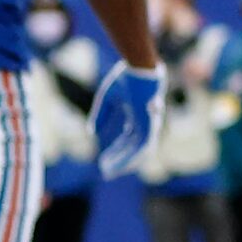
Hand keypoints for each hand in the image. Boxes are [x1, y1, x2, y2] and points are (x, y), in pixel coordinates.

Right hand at [92, 62, 163, 178]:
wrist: (140, 69)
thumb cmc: (125, 79)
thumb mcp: (107, 98)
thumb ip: (100, 115)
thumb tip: (91, 132)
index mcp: (135, 118)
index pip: (126, 141)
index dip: (114, 152)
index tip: (103, 163)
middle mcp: (143, 125)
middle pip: (132, 149)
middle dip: (118, 161)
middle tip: (106, 172)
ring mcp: (148, 126)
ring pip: (138, 152)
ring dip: (125, 163)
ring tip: (111, 171)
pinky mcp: (149, 126)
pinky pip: (143, 147)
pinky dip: (132, 156)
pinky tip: (121, 164)